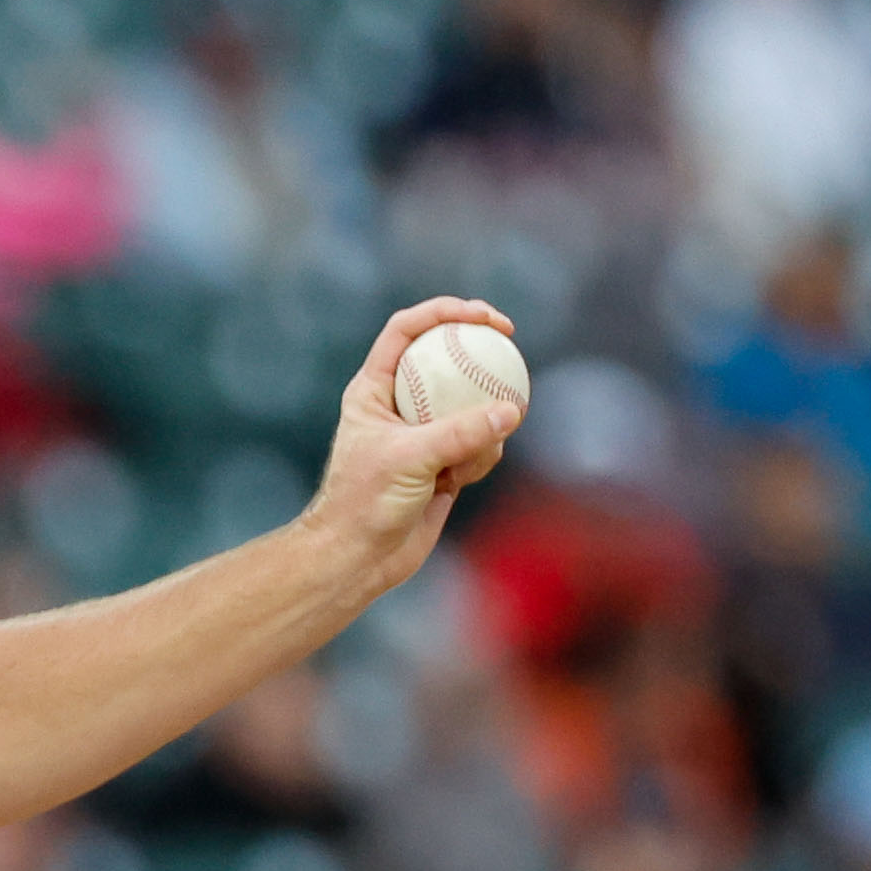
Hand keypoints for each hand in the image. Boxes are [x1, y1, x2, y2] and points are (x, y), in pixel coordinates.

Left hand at [309, 297, 525, 591]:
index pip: (406, 330)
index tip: (484, 316)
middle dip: (479, 348)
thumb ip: (460, 433)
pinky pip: (480, 445)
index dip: (444, 312)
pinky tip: (462, 480)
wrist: (360, 559)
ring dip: (481, 424)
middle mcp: (399, 405)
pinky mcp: (444, 464)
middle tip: (509, 340)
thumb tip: (510, 410)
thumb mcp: (410, 460)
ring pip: (471, 406)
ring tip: (465, 457)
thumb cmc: (365, 503)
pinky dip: (481, 458)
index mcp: (374, 389)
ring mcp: (424, 434)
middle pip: (445, 358)